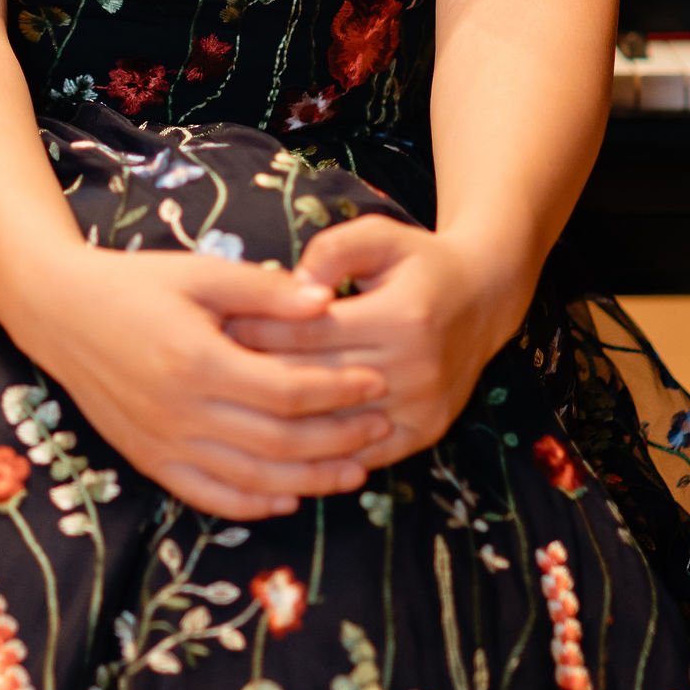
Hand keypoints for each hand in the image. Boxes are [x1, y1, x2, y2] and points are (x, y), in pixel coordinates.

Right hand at [5, 245, 397, 521]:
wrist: (58, 313)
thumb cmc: (134, 284)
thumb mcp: (200, 273)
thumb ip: (264, 290)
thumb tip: (327, 303)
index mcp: (198, 360)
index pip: (288, 391)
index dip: (338, 390)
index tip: (376, 381)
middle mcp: (180, 411)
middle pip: (278, 442)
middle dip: (338, 439)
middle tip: (380, 427)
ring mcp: (162, 442)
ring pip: (251, 480)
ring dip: (309, 481)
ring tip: (355, 471)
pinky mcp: (148, 460)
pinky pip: (207, 496)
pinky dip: (251, 505)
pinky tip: (287, 498)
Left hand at [225, 215, 526, 464]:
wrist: (484, 298)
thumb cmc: (417, 262)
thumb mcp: (379, 236)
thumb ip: (332, 250)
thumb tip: (291, 285)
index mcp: (401, 316)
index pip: (308, 333)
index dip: (256, 331)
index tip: (214, 328)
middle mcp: (416, 367)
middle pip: (314, 382)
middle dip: (255, 377)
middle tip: (205, 373)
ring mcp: (423, 406)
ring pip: (333, 425)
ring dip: (280, 419)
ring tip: (231, 406)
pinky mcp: (427, 432)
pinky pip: (362, 453)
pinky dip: (319, 451)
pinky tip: (276, 442)